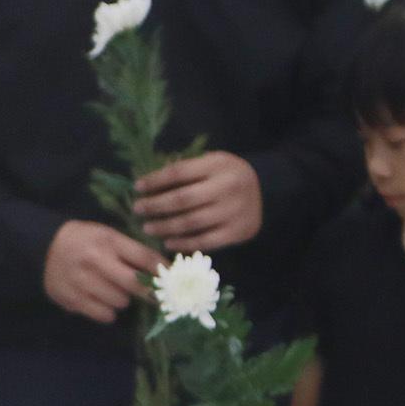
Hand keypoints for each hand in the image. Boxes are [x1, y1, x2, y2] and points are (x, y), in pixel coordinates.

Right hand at [41, 220, 162, 324]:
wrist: (44, 247)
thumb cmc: (85, 241)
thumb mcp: (108, 236)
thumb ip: (133, 252)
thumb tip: (166, 271)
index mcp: (108, 241)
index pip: (146, 258)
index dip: (164, 271)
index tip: (173, 280)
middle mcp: (95, 260)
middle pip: (135, 284)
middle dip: (148, 291)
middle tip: (152, 295)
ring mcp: (81, 281)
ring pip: (120, 302)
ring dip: (122, 299)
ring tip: (112, 291)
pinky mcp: (72, 299)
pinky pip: (104, 315)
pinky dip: (107, 311)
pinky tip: (100, 301)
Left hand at [132, 151, 264, 252]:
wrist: (267, 190)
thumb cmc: (227, 176)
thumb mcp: (211, 162)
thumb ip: (185, 169)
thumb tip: (147, 183)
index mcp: (218, 165)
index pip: (179, 172)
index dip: (155, 181)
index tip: (137, 188)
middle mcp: (228, 187)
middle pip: (182, 199)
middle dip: (155, 206)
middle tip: (137, 210)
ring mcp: (235, 211)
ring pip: (191, 222)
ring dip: (164, 227)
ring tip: (147, 228)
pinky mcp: (239, 231)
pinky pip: (206, 241)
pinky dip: (184, 243)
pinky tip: (168, 242)